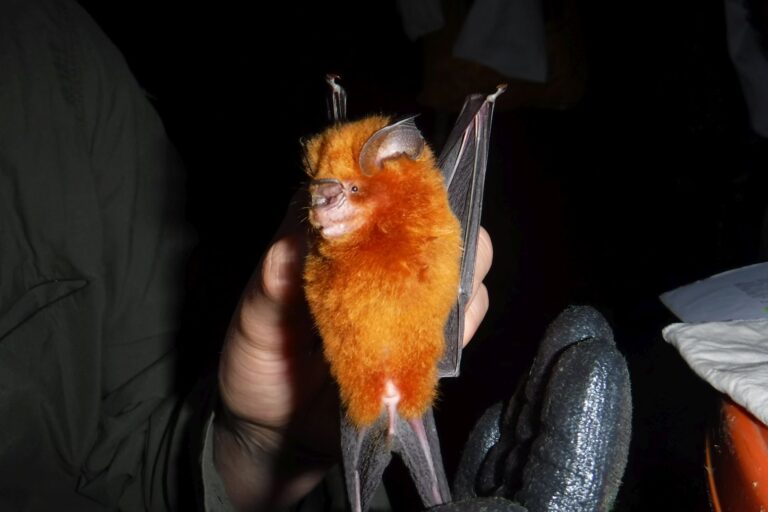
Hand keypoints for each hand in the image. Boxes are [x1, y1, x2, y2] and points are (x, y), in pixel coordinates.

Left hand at [214, 198, 492, 509]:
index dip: (386, 178)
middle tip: (425, 244)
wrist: (277, 436)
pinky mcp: (424, 338)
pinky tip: (448, 330)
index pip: (367, 189)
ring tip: (437, 294)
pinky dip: (466, 318)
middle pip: (428, 218)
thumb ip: (273, 280)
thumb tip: (300, 237)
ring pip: (458, 263)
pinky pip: (464, 318)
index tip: (393, 188)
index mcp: (331, 240)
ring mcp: (404, 298)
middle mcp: (376, 259)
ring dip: (460, 269)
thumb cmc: (257, 366)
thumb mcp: (253, 321)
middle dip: (440, 222)